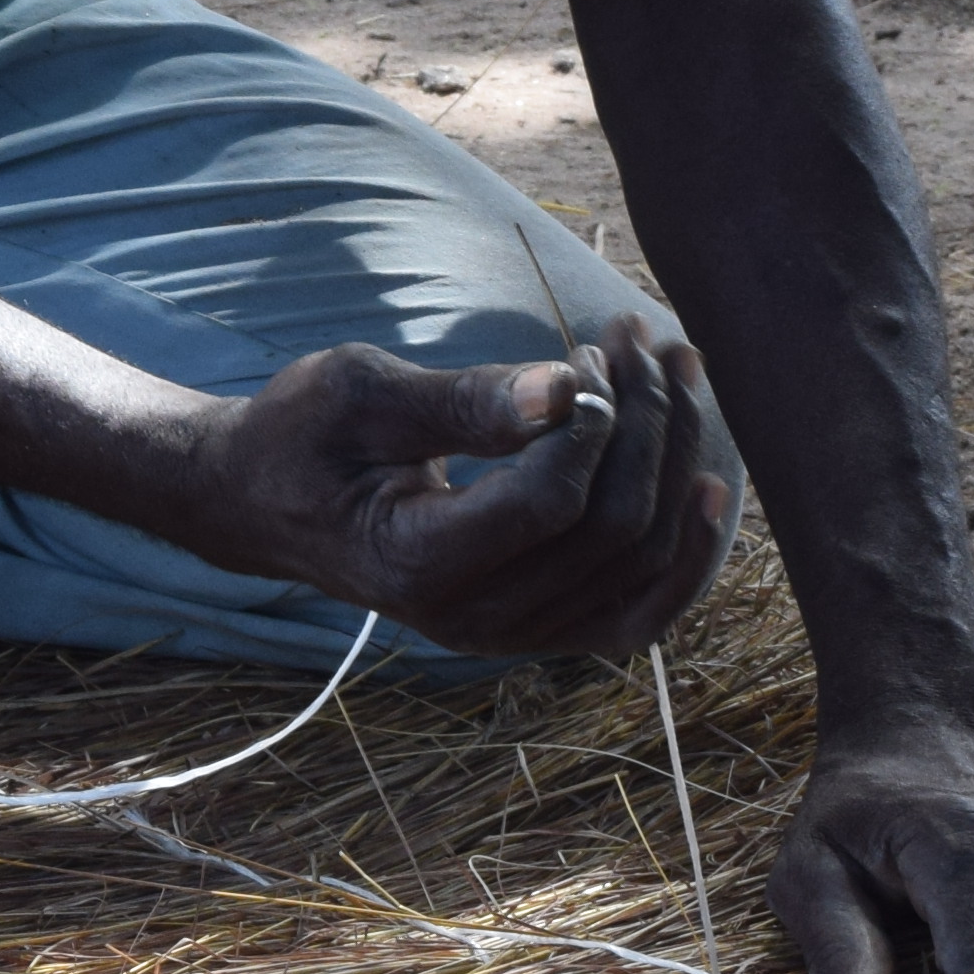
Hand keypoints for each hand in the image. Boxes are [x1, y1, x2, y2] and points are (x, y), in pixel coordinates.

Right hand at [198, 333, 734, 661]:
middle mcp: (471, 621)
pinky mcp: (536, 630)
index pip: (552, 503)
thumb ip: (463, 401)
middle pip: (611, 530)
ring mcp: (509, 636)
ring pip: (640, 564)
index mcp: (418, 564)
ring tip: (678, 370)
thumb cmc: (303, 434)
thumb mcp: (360, 394)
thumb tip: (562, 390)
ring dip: (677, 461)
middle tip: (638, 337)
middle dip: (646, 422)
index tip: (587, 350)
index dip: (595, 421)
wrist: (263, 501)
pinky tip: (710, 487)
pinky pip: (638, 614)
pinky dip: (685, 555)